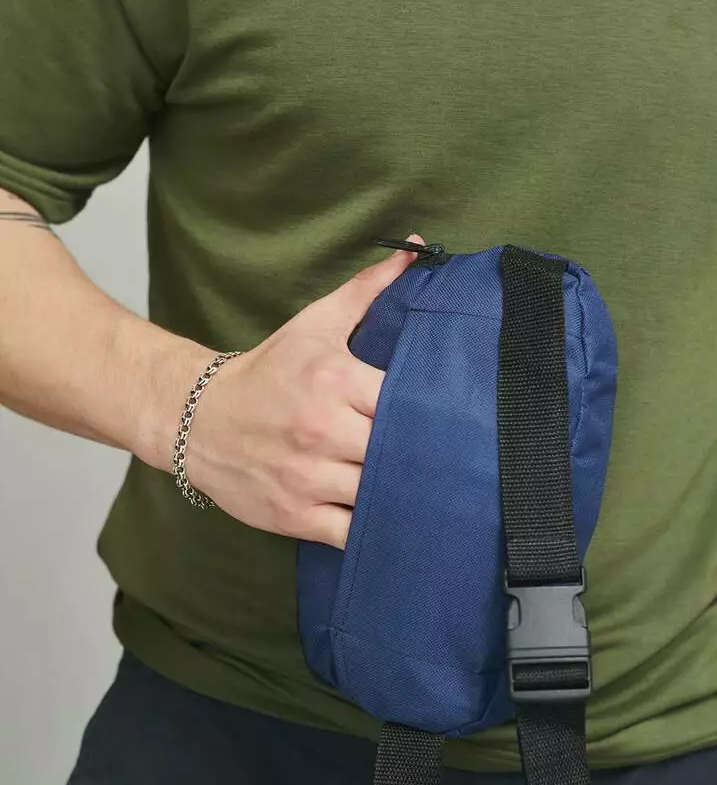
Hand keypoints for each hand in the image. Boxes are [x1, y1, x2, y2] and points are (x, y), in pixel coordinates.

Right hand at [185, 236, 424, 546]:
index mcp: (335, 379)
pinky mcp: (295, 516)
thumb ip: (368, 290)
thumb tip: (417, 250)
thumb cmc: (266, 373)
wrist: (197, 418)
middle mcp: (322, 429)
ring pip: (379, 494)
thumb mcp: (315, 324)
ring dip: (401, 495)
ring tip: (425, 491)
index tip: (451, 419)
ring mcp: (308, 477)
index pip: (406, 402)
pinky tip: (387, 521)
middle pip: (398, 451)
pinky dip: (371, 531)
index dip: (431, 413)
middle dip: (420, 456)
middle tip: (448, 461)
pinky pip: (351, 534)